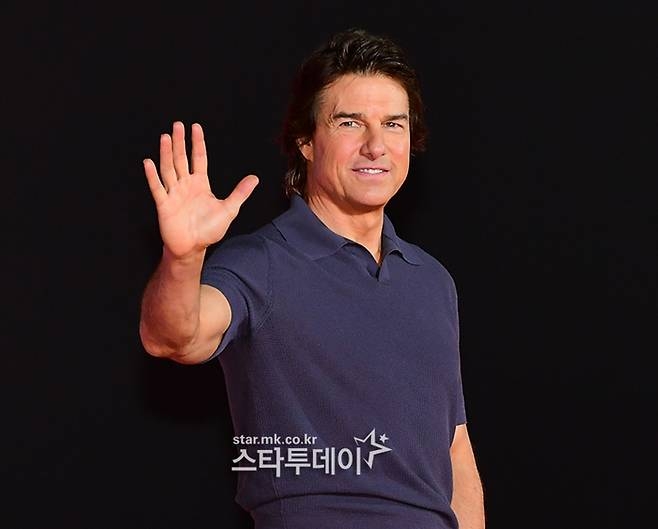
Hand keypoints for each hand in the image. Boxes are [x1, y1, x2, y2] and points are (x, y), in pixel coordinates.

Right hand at [143, 121, 258, 258]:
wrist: (193, 248)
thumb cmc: (209, 230)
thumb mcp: (229, 210)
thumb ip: (240, 193)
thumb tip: (255, 178)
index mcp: (200, 184)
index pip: (199, 158)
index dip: (197, 143)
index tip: (195, 127)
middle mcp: (186, 185)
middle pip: (182, 159)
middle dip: (179, 142)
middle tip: (177, 125)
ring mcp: (174, 193)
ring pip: (169, 169)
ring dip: (166, 153)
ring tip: (165, 137)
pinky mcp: (164, 205)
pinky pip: (158, 188)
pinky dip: (152, 176)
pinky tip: (149, 162)